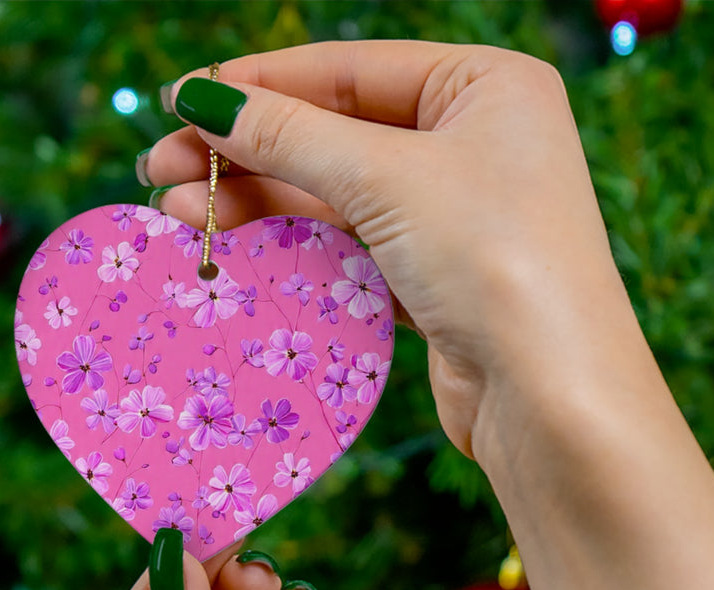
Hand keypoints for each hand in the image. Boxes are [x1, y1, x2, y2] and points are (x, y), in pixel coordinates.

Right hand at [142, 42, 713, 589]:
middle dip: (248, 153)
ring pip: (340, 195)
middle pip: (338, 133)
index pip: (350, 70)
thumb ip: (289, 136)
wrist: (552, 397)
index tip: (179, 103)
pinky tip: (239, 247)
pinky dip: (298, 246)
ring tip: (180, 212)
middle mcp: (477, 143)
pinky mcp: (440, 279)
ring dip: (262, 202)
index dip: (259, 85)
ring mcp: (459, 215)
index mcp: (486, 86)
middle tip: (162, 171)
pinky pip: (355, 247)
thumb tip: (201, 100)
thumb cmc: (492, 260)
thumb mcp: (386, 179)